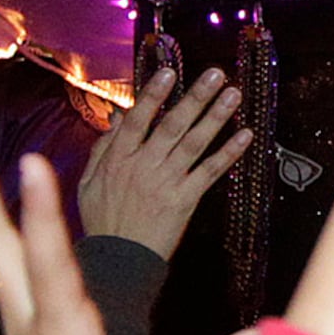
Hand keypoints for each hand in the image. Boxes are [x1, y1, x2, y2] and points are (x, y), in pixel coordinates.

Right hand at [77, 67, 247, 257]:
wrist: (119, 262)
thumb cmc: (102, 221)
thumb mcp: (89, 182)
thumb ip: (103, 148)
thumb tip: (119, 117)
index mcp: (119, 158)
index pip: (138, 119)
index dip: (154, 94)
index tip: (170, 72)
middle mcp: (145, 165)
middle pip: (173, 125)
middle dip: (196, 97)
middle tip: (215, 74)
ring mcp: (167, 182)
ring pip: (195, 143)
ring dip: (216, 117)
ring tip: (234, 95)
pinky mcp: (185, 199)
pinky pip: (210, 172)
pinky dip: (228, 153)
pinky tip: (244, 137)